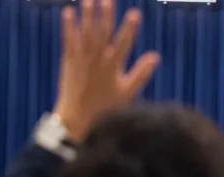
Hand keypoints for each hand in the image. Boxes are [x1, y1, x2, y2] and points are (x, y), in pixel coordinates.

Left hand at [52, 0, 159, 141]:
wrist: (78, 117)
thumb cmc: (106, 107)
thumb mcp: (128, 92)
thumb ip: (141, 73)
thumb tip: (155, 56)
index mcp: (113, 66)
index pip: (124, 43)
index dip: (130, 28)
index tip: (135, 13)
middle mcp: (97, 60)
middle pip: (102, 32)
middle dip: (106, 14)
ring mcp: (82, 59)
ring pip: (85, 32)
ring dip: (87, 15)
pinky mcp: (69, 61)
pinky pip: (68, 40)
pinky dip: (68, 26)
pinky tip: (68, 12)